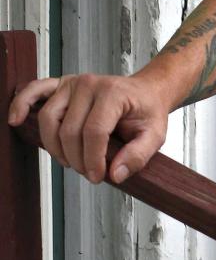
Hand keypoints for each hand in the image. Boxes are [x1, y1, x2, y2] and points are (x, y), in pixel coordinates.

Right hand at [7, 72, 171, 184]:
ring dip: (55, 147)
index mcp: (114, 93)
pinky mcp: (61, 84)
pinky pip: (36, 90)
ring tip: (72, 161)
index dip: (92, 160)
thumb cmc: (147, 112)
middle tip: (89, 172)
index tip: (99, 177)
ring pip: (49, 119)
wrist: (146, 92)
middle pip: (69, 130)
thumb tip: (115, 174)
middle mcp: (90, 84)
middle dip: (77, 159)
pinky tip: (16, 120)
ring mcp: (73, 83)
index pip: (94, 132)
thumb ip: (138, 155)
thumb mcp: (155, 135)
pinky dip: (22, 104)